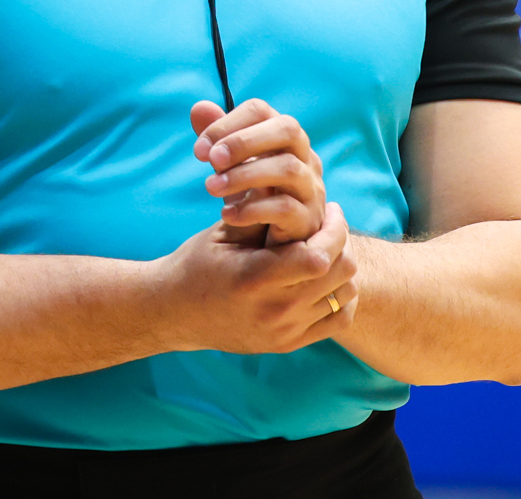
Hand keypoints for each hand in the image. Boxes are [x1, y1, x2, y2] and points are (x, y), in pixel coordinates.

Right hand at [160, 201, 358, 354]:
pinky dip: (341, 297)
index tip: (330, 208)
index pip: (318, 256)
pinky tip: (326, 277)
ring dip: (342, 268)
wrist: (175, 313)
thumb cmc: (197, 264)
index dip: (334, 229)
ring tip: (327, 248)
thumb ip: (260, 209)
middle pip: (339, 273)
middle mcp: (274, 310)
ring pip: (345, 295)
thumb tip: (289, 176)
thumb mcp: (223, 233)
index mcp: (255, 278)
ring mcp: (284, 331)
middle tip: (331, 224)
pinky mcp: (288, 344)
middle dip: (341, 242)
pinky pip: (338, 321)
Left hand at [191, 99, 325, 245]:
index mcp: (284, 137)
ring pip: (287, 168)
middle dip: (243, 141)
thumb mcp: (232, 167)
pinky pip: (286, 208)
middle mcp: (306, 157)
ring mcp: (312, 188)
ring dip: (243, 175)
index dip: (227, 123)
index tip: (199, 149)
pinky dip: (252, 209)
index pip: (261, 110)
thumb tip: (199, 108)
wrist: (270, 244)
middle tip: (210, 160)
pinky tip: (226, 215)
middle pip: (287, 129)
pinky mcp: (308, 221)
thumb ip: (218, 138)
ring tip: (211, 187)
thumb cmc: (253, 195)